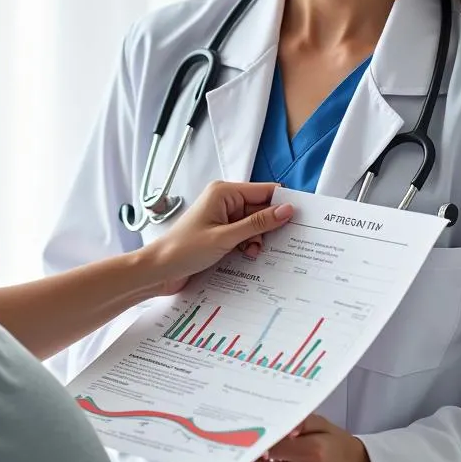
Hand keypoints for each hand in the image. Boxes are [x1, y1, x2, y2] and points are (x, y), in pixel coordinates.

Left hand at [145, 181, 293, 294]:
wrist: (158, 270)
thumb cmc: (184, 250)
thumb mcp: (225, 237)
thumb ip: (258, 224)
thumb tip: (287, 210)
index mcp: (224, 192)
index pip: (265, 191)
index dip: (283, 203)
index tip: (302, 219)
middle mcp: (224, 200)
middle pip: (261, 209)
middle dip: (269, 227)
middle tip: (273, 244)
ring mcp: (222, 217)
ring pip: (255, 224)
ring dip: (258, 239)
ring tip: (252, 253)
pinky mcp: (220, 232)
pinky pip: (244, 235)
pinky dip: (249, 245)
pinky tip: (246, 256)